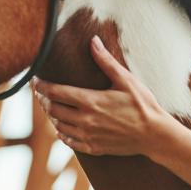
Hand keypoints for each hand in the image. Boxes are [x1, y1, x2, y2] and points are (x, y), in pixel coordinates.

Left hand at [32, 36, 172, 156]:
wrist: (154, 135)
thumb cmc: (143, 105)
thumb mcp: (126, 80)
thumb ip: (106, 61)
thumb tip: (93, 41)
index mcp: (90, 101)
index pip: (55, 92)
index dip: (41, 86)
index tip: (36, 80)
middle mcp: (85, 120)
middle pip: (53, 110)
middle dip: (44, 101)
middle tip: (41, 94)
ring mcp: (89, 136)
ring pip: (59, 126)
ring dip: (52, 117)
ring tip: (51, 108)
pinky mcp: (94, 148)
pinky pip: (70, 142)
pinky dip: (62, 134)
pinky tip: (62, 129)